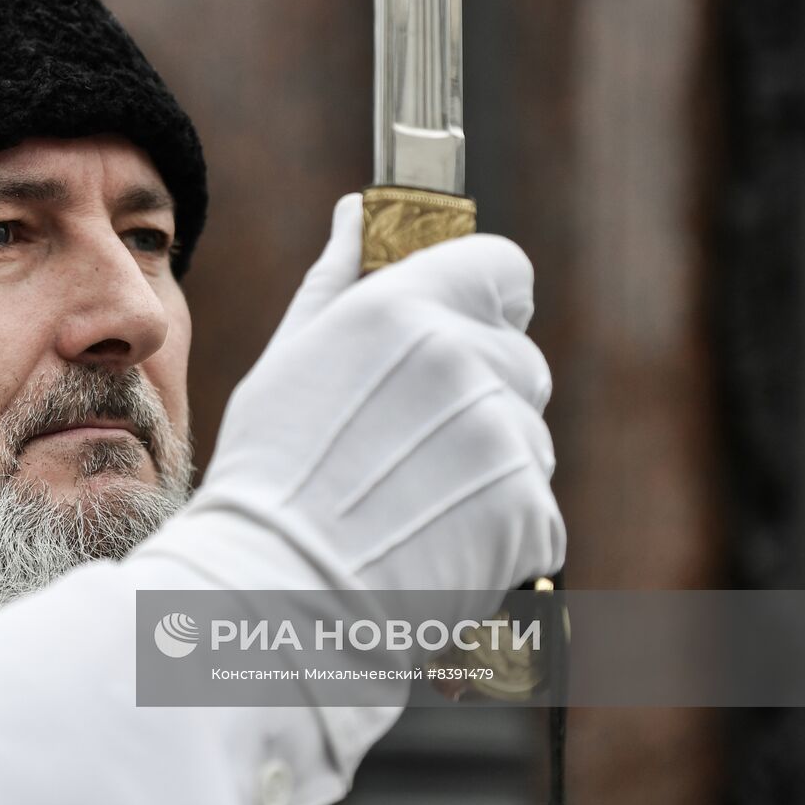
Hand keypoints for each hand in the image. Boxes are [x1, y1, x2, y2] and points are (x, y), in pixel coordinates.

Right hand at [144, 192, 563, 622]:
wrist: (278, 592)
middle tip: (411, 440)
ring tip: (413, 496)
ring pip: (527, 433)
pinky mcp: (531, 512)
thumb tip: (357, 213)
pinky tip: (434, 537)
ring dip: (488, 459)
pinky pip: (536, 504)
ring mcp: (504, 438)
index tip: (464, 323)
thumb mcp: (289, 359)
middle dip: (480, 389)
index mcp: (404, 310)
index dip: (488, 295)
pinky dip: (498, 523)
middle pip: (518, 357)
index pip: (505, 266)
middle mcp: (464, 361)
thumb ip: (337, 279)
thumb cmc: (269, 473)